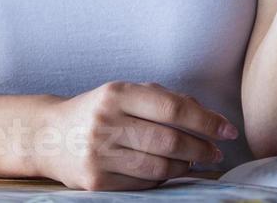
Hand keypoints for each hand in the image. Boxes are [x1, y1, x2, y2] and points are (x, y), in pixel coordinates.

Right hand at [35, 81, 236, 190]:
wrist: (49, 136)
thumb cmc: (96, 111)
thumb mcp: (124, 93)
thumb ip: (163, 99)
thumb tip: (206, 116)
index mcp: (116, 93)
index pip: (173, 108)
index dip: (206, 120)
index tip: (227, 130)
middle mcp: (106, 122)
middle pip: (170, 141)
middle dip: (201, 148)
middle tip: (216, 152)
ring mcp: (100, 154)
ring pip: (159, 166)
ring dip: (185, 166)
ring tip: (193, 161)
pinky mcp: (97, 181)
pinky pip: (144, 183)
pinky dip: (163, 178)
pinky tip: (169, 170)